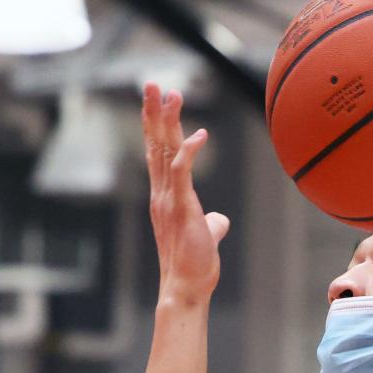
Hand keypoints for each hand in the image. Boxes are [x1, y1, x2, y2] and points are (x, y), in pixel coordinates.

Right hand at [142, 82, 229, 301]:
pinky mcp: (182, 209)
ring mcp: (169, 201)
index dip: (155, 126)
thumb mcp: (205, 236)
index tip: (155, 101)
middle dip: (153, 113)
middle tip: (151, 83)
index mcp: (164, 196)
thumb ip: (211, 224)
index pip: (157, 154)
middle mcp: (161, 194)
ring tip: (170, 93)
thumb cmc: (195, 266)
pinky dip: (190, 151)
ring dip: (167, 122)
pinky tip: (200, 134)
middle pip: (155, 145)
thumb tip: (220, 221)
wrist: (186, 289)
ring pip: (165, 152)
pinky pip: (183, 173)